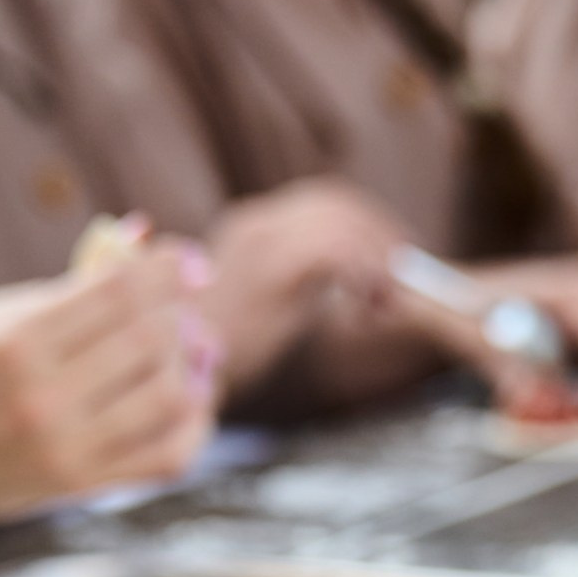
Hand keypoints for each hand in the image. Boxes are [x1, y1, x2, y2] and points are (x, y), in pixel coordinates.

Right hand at [0, 246, 213, 536]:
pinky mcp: (79, 488)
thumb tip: (141, 237)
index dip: (168, 270)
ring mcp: (65, 452)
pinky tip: (189, 397)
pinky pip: (167, 455)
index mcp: (13, 346)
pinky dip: (193, 421)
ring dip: (192, 365)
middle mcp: (43, 402)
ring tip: (186, 347)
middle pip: (153, 343)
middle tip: (180, 303)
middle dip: (178, 314)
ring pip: (172, 398)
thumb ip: (64, 288)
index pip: (121, 294)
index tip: (189, 261)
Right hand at [204, 180, 409, 397]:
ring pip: (339, 222)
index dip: (369, 221)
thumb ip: (300, 286)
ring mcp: (260, 243)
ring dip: (376, 257)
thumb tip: (355, 284)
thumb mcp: (263, 307)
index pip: (324, 200)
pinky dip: (363, 273)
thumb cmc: (218, 355)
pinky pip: (333, 251)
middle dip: (381, 233)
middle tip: (406, 274)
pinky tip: (368, 306)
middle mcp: (255, 225)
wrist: (171, 376)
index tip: (396, 255)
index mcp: (252, 228)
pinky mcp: (269, 270)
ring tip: (387, 298)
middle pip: (336, 202)